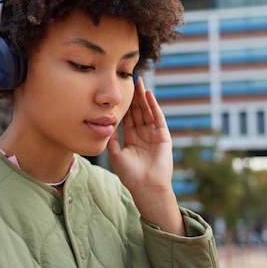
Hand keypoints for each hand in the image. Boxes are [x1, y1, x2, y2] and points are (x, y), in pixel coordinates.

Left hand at [107, 78, 183, 234]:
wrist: (146, 187)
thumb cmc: (130, 175)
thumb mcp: (116, 155)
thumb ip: (111, 139)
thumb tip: (103, 124)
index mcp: (131, 139)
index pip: (127, 117)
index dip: (124, 105)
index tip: (119, 91)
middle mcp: (143, 135)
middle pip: (138, 111)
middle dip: (134, 97)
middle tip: (130, 80)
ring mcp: (154, 135)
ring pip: (147, 112)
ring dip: (143, 97)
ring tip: (139, 83)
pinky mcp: (163, 137)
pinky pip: (157, 118)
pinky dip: (153, 106)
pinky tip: (148, 95)